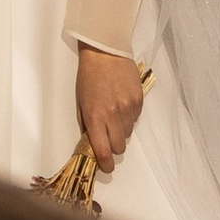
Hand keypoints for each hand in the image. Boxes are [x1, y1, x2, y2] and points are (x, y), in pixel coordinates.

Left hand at [75, 45, 147, 175]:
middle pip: (119, 147)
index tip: (107, 167)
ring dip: (121, 130)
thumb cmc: (89, 76)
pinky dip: (129, 117)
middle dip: (113, 146)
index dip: (106, 164)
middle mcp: (113, 115)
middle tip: (108, 137)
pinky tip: (122, 103)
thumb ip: (87, 126)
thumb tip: (93, 144)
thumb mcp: (81, 103)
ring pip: (128, 134)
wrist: (106, 52)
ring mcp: (128, 108)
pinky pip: (135, 119)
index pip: (103, 151)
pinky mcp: (139, 100)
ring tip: (114, 114)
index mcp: (95, 117)